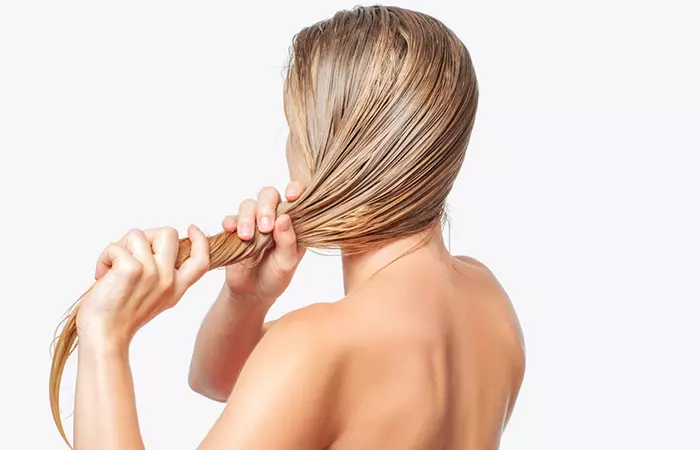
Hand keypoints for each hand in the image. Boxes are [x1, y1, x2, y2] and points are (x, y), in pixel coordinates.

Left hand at [77, 225, 209, 344]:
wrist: (104, 338)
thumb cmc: (119, 317)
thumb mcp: (152, 297)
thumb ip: (161, 275)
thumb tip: (151, 245)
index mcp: (176, 288)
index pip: (201, 260)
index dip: (199, 240)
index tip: (192, 228)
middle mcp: (169, 280)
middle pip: (168, 233)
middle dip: (145, 236)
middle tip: (129, 253)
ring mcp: (152, 274)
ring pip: (138, 235)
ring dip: (119, 247)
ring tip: (110, 268)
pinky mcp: (131, 270)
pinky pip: (116, 247)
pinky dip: (104, 257)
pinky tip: (101, 274)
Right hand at [221, 182, 306, 308]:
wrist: (252, 292)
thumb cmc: (276, 276)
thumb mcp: (287, 263)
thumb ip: (288, 241)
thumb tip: (285, 218)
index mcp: (293, 222)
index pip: (297, 196)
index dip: (296, 188)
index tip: (292, 196)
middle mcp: (274, 216)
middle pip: (269, 195)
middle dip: (266, 207)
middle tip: (266, 227)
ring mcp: (254, 221)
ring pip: (248, 204)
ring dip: (247, 218)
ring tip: (247, 237)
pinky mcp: (236, 229)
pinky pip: (230, 218)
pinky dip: (230, 222)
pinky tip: (231, 231)